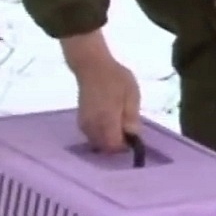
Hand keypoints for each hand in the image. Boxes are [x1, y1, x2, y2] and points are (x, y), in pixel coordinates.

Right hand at [60, 32, 140, 151]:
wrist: (91, 66)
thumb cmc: (115, 77)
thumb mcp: (131, 94)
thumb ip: (132, 117)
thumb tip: (134, 136)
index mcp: (106, 119)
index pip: (114, 146)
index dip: (125, 146)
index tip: (133, 135)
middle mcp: (92, 126)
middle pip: (106, 148)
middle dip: (118, 144)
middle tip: (127, 128)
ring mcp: (84, 124)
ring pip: (98, 144)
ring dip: (109, 139)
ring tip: (119, 122)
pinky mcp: (81, 122)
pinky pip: (93, 136)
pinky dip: (102, 134)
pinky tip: (109, 122)